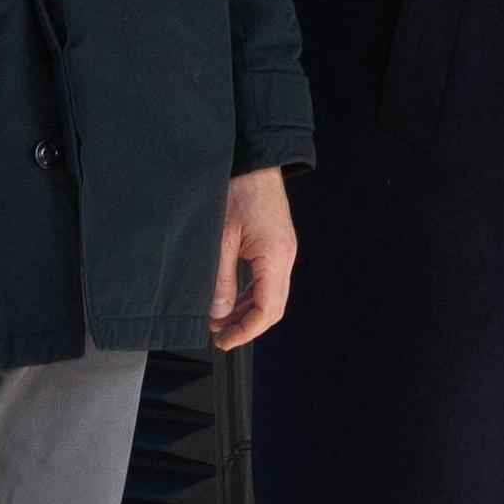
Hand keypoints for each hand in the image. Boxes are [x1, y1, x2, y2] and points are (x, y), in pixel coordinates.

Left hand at [211, 167, 296, 349]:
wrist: (254, 161)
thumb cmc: (239, 190)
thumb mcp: (221, 238)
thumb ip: (221, 279)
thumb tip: (219, 313)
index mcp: (275, 255)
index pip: (268, 309)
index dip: (246, 331)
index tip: (224, 341)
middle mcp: (285, 256)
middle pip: (273, 306)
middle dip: (246, 325)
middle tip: (218, 337)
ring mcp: (283, 250)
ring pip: (270, 295)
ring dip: (247, 311)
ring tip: (219, 321)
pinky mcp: (276, 245)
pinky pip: (267, 280)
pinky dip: (250, 295)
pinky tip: (231, 300)